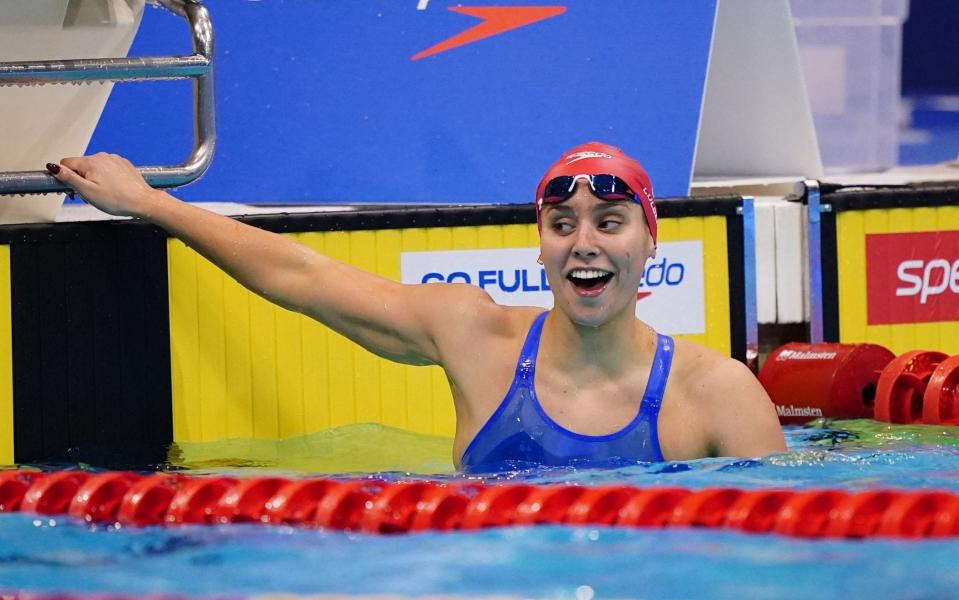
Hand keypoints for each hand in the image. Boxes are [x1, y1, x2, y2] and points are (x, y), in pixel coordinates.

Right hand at [47, 153, 162, 217]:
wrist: (143, 201)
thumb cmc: (117, 199)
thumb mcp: (87, 191)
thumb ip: (68, 178)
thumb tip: (52, 167)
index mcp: (90, 162)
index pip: (66, 163)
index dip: (65, 177)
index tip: (72, 189)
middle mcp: (102, 156)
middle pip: (81, 166)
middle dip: (81, 179)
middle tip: (89, 195)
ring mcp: (114, 159)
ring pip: (95, 168)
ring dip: (94, 179)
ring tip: (104, 193)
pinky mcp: (123, 164)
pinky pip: (108, 169)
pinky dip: (107, 178)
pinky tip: (113, 189)